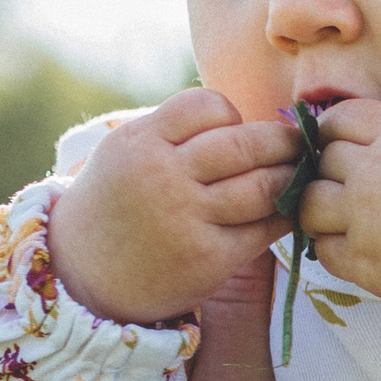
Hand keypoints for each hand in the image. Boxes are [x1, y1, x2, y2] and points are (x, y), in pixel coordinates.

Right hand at [51, 91, 303, 325]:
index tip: (237, 129)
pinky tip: (288, 210)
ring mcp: (186, 218)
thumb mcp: (126, 152)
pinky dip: (285, 216)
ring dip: (291, 178)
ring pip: (263, 186)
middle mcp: (162, 176)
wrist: (82, 275)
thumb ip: (173, 132)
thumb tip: (244, 118)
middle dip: (283, 141)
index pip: (208, 106)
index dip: (231, 115)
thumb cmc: (116, 205)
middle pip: (245, 144)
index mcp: (141, 141)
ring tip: (299, 175)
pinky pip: (264, 229)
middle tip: (299, 144)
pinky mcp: (208, 258)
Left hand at [298, 100, 380, 380]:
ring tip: (346, 225)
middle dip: (329, 175)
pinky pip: (324, 252)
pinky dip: (335, 251)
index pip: (339, 119)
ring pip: (309, 206)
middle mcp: (376, 172)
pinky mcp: (367, 264)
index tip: (341, 150)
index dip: (334, 134)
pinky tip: (360, 254)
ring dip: (323, 214)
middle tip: (348, 194)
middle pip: (320, 161)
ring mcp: (366, 219)